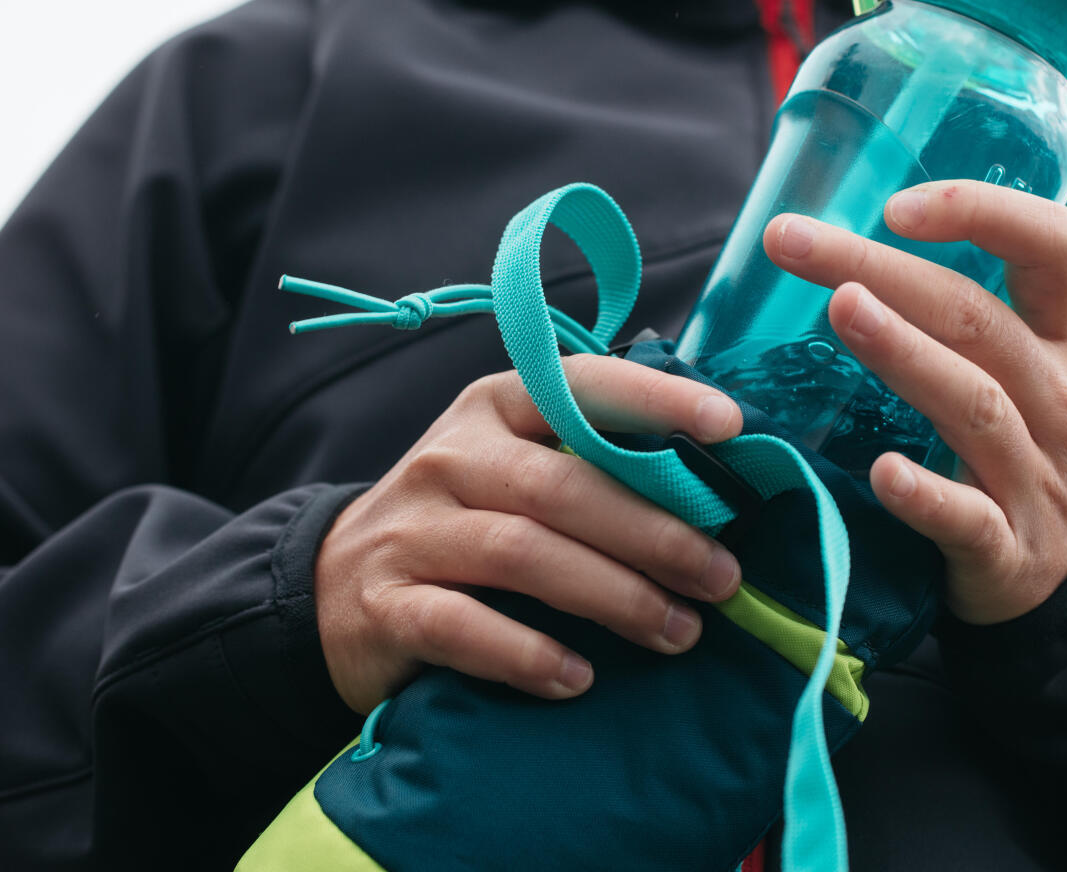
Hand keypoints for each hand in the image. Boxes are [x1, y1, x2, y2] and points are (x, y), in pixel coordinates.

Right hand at [315, 356, 744, 711]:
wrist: (335, 586)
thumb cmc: (464, 520)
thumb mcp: (516, 467)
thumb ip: (595, 461)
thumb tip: (719, 476)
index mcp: (496, 408)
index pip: (580, 388)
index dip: (656, 401)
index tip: (730, 424)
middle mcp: (451, 457)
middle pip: (562, 487)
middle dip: (654, 533)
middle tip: (723, 577)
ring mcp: (412, 530)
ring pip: (522, 554)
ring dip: (613, 596)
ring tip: (679, 631)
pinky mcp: (386, 605)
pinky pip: (462, 627)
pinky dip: (527, 656)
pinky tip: (580, 678)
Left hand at [762, 180, 1066, 625]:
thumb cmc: (1019, 450)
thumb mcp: (1016, 372)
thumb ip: (954, 317)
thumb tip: (831, 253)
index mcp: (1059, 339)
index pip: (1052, 245)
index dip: (982, 211)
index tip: (895, 205)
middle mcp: (1059, 398)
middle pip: (976, 318)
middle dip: (882, 270)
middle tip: (794, 242)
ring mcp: (1038, 477)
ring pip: (975, 404)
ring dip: (904, 353)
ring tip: (841, 310)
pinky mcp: (1008, 551)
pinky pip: (968, 517)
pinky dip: (924, 495)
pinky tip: (881, 473)